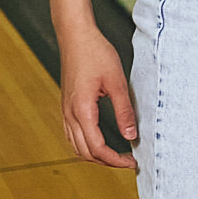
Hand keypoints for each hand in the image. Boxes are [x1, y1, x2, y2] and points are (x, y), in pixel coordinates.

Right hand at [60, 30, 137, 168]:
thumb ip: (124, 111)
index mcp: (82, 110)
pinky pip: (72, 134)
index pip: (97, 148)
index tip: (132, 162)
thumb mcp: (117, 82)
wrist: (76, 36)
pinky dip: (86, 144)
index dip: (115, 160)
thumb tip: (131, 136)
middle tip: (128, 161)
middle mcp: (69, 114)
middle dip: (106, 162)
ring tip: (116, 155)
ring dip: (95, 155)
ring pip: (76, 146)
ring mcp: (65, 110)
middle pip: (85, 152)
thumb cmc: (96, 53)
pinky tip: (101, 141)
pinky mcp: (66, 106)